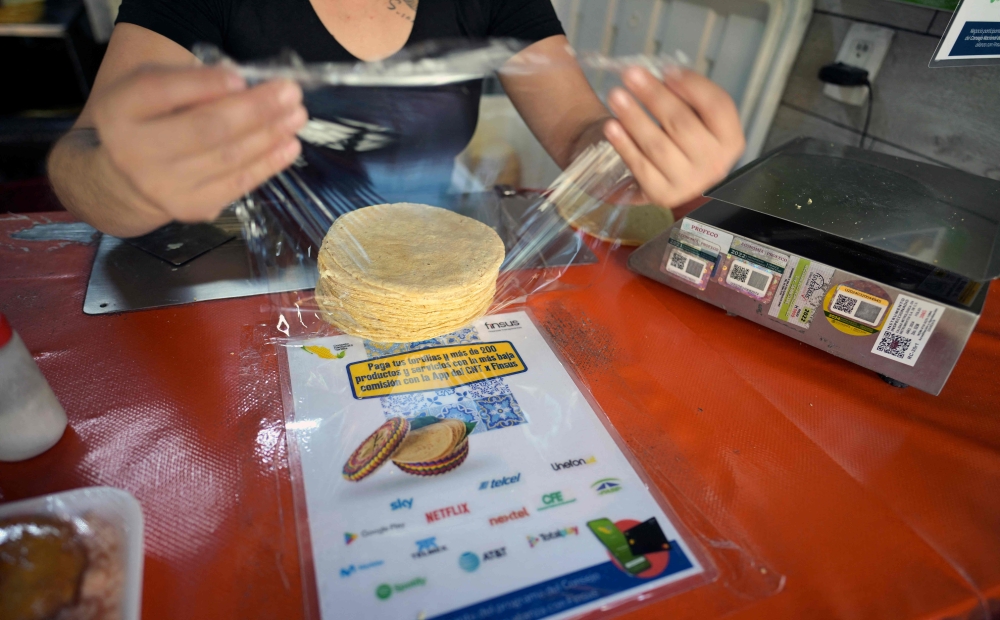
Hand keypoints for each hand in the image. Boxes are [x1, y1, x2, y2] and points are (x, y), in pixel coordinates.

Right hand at [90, 65, 306, 223]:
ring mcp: (163, 186)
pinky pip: (238, 184)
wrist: (127, 178)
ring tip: (296, 115)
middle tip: (291, 93)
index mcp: (118, 109)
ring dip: (270, 135)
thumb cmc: (150, 119)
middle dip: (255, 109)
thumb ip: (188, 81)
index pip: (159, 91)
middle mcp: (133, 152)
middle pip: (205, 128)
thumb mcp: (153, 87)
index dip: (203, 85)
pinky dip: (268, 163)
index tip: (240, 77)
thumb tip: (243, 82)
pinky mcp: (191, 208)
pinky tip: (289, 145)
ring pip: (228, 158)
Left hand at [603, 67, 744, 208]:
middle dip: (654, 96)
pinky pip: (640, 165)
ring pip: (659, 145)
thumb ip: (687, 97)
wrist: (666, 177)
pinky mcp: (663, 195)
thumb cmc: (682, 138)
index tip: (666, 70)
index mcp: (730, 139)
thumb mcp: (696, 116)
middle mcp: (715, 164)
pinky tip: (612, 127)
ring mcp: (689, 183)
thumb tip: (666, 76)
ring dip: (635, 117)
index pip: (718, 106)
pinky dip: (624, 144)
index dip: (692, 85)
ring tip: (616, 96)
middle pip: (683, 124)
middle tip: (631, 75)